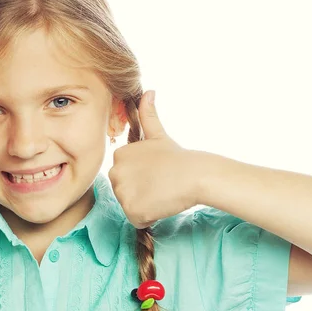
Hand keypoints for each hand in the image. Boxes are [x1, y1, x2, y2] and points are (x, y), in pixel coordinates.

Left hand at [108, 91, 202, 228]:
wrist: (196, 174)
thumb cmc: (178, 156)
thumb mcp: (158, 134)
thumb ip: (148, 114)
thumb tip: (148, 91)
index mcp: (118, 155)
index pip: (124, 177)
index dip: (142, 179)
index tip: (156, 173)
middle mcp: (115, 172)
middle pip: (124, 192)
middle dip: (141, 193)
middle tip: (160, 184)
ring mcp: (123, 192)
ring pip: (130, 207)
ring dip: (145, 205)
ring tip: (162, 194)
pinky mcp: (132, 210)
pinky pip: (136, 220)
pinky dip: (148, 217)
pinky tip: (161, 205)